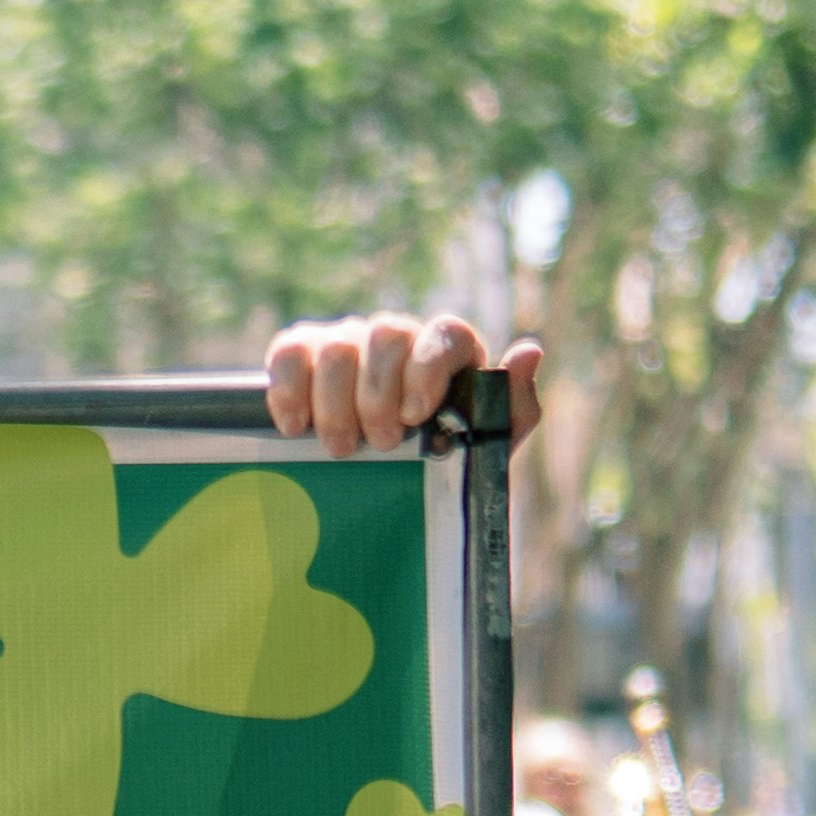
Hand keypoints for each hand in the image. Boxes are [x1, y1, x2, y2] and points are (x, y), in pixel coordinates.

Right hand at [256, 310, 533, 454]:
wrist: (385, 484)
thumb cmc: (440, 461)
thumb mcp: (487, 446)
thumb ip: (513, 406)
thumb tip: (528, 351)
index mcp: (447, 351)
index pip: (443, 332)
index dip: (426, 369)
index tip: (414, 416)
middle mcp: (398, 338)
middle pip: (386, 335)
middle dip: (377, 395)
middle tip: (378, 445)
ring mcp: (348, 341)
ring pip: (337, 346)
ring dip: (334, 404)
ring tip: (339, 449)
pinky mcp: (303, 354)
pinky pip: (289, 351)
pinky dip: (288, 388)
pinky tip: (294, 426)